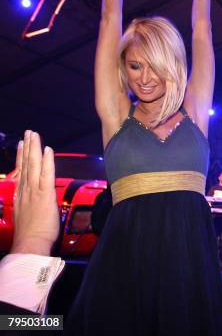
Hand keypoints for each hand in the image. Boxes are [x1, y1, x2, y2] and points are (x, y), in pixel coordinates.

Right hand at [11, 131, 58, 255]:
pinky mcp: (44, 194)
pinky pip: (46, 174)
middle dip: (27, 147)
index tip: (22, 145)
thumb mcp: (25, 215)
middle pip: (26, 164)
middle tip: (28, 133)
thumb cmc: (30, 234)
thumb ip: (28, 204)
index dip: (21, 157)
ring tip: (34, 135)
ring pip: (34, 165)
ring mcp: (34, 191)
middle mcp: (25, 190)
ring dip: (34, 148)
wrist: (30, 243)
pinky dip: (47, 161)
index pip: (21, 171)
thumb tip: (33, 201)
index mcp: (20, 195)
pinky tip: (47, 150)